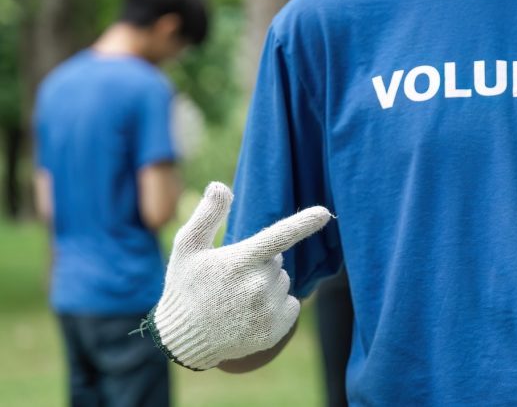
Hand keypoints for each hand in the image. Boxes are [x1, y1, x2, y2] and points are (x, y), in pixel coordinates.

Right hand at [141, 182, 331, 369]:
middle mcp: (257, 285)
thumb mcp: (187, 248)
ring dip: (267, 286)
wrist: (184, 339)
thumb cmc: (185, 287)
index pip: (277, 237)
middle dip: (260, 264)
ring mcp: (267, 310)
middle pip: (277, 261)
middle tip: (231, 280)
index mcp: (239, 262)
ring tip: (237, 300)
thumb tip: (221, 186)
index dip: (303, 223)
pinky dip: (277, 307)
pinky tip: (250, 315)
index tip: (324, 213)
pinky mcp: (275, 329)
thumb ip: (207, 216)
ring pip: (283, 282)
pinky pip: (292, 305)